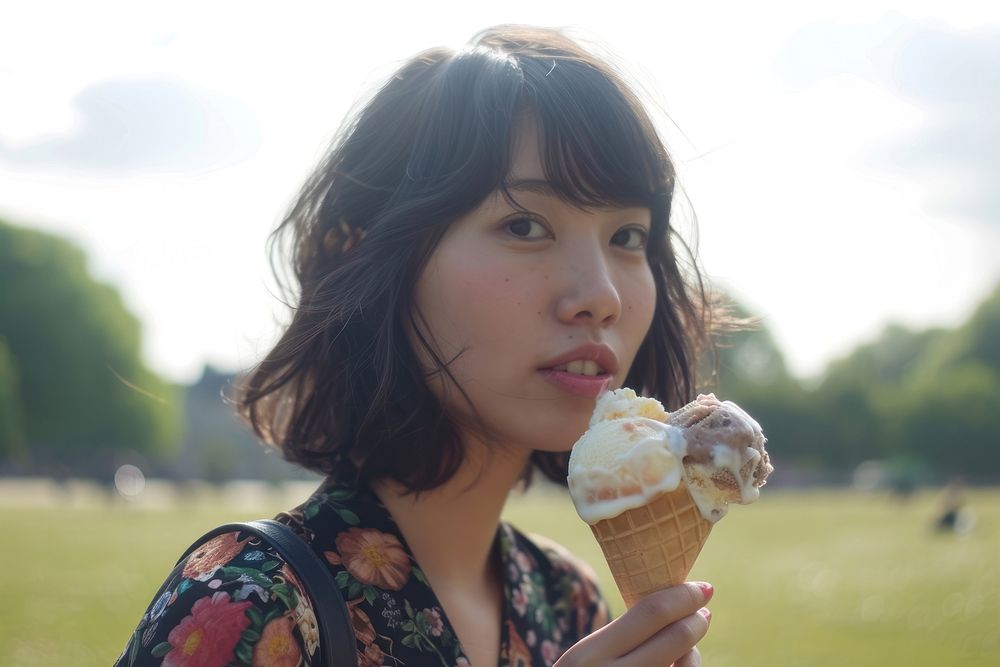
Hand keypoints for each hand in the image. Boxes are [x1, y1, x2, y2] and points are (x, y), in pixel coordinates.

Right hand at [553, 582, 712, 666]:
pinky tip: (683, 662)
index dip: (682, 597)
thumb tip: (674, 607)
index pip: (650, 613)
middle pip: (675, 638)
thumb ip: (621, 638)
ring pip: (687, 665)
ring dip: (693, 649)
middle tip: (703, 610)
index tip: (702, 588)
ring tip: (686, 644)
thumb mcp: (587, 658)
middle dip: (696, 620)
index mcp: (590, 656)